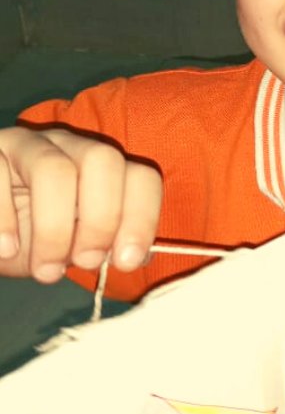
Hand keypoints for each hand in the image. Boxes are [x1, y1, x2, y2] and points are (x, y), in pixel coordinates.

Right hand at [0, 127, 161, 282]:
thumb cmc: (34, 239)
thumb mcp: (73, 247)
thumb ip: (106, 247)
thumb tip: (137, 257)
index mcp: (104, 167)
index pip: (141, 176)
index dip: (142, 219)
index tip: (126, 261)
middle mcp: (70, 146)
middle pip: (103, 160)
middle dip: (101, 219)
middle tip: (85, 261)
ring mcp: (27, 144)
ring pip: (54, 168)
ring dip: (55, 228)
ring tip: (46, 269)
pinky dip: (5, 221)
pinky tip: (7, 250)